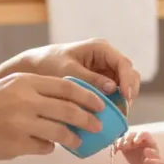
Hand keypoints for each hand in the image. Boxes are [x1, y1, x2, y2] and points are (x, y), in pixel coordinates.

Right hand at [0, 72, 105, 163]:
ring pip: (60, 132)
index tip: (100, 103)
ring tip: (79, 142)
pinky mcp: (16, 145)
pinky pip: (43, 147)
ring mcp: (21, 123)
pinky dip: (48, 147)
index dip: (87, 96)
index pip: (66, 87)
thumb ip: (33, 93)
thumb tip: (63, 104)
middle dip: (88, 119)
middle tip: (99, 125)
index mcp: (24, 82)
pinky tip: (47, 147)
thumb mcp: (6, 88)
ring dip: (73, 138)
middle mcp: (24, 101)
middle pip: (68, 109)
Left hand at [21, 38, 140, 102]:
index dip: (128, 80)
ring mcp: (105, 70)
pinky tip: (110, 114)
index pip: (123, 63)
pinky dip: (115, 102)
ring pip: (124, 84)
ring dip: (124, 99)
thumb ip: (90, 79)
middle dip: (129, 91)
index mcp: (100, 48)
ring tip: (118, 115)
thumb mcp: (68, 71)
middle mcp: (106, 58)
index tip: (125, 97)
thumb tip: (113, 88)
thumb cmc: (49, 64)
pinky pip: (114, 92)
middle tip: (123, 110)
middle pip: (129, 74)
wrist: (34, 68)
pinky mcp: (101, 82)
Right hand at [113, 131, 156, 163]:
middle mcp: (139, 139)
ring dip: (121, 141)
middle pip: (133, 134)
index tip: (135, 142)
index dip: (139, 136)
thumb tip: (146, 150)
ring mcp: (131, 141)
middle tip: (125, 146)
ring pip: (125, 137)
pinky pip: (118, 143)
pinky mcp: (124, 146)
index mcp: (149, 140)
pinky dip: (115, 146)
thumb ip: (152, 155)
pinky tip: (114, 152)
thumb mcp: (155, 160)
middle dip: (128, 139)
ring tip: (119, 148)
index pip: (144, 134)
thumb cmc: (152, 163)